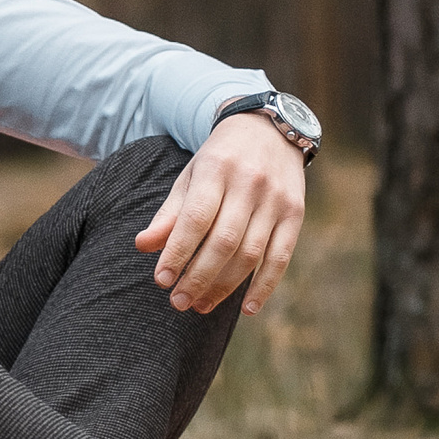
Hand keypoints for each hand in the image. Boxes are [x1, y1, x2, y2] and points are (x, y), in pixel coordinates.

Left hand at [133, 114, 306, 315]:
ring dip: (225, 286)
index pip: (195, 218)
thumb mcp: (190, 176)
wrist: (269, 129)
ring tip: (200, 305)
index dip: (178, 252)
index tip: (161, 280)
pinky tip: (247, 309)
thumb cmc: (219, 160)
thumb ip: (170, 212)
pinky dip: (265, 286)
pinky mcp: (296, 213)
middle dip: (199, 276)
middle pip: (224, 241)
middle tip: (178, 302)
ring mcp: (276, 200)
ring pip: (251, 253)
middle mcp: (250, 185)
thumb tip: (142, 246)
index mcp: (216, 170)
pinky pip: (281, 257)